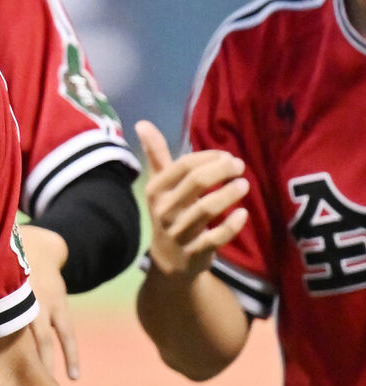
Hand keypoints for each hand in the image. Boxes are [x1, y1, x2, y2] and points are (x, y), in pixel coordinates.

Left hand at [17, 224, 77, 379]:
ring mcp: (42, 302)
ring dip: (44, 365)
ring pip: (43, 339)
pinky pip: (67, 335)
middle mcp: (18, 299)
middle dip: (13, 364)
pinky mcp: (59, 306)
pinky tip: (73, 376)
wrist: (37, 247)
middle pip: (15, 337)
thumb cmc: (0, 272)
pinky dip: (71, 355)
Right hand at [136, 120, 248, 278]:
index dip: (209, 157)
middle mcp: (164, 210)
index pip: (183, 166)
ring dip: (228, 194)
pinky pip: (216, 237)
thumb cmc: (169, 214)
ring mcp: (179, 232)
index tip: (227, 156)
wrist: (169, 262)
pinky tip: (242, 214)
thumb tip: (142, 123)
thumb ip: (155, 155)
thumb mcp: (159, 186)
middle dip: (221, 170)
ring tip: (244, 184)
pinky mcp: (195, 252)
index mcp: (155, 190)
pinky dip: (231, 225)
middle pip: (196, 182)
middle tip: (240, 166)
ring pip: (206, 209)